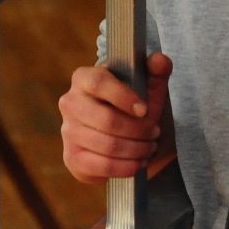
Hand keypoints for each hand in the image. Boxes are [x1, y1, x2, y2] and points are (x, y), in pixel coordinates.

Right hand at [59, 52, 174, 183]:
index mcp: (85, 78)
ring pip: (105, 146)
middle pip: (105, 120)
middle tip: (155, 133)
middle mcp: (70, 103)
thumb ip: (157, 70)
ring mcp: (67, 131)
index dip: (123, 97)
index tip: (144, 110)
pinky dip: (123, 168)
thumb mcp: (150, 85)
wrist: (128, 134)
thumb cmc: (137, 105)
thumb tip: (160, 60)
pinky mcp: (71, 158)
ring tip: (149, 147)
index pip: (99, 83)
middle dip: (138, 130)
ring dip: (135, 150)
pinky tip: (137, 163)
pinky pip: (97, 167)